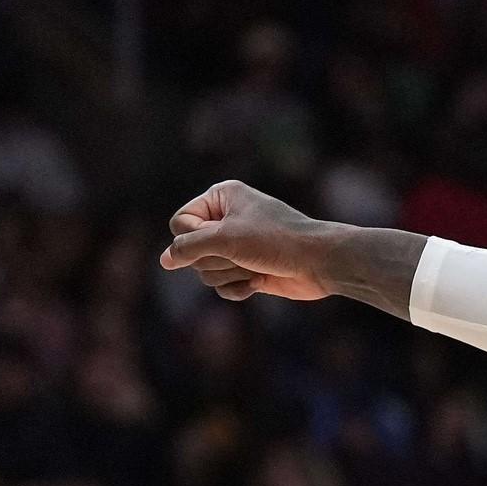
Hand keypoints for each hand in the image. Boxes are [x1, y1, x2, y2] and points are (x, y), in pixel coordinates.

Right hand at [159, 181, 338, 300]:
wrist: (321, 263)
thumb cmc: (276, 241)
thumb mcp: (225, 238)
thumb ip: (188, 248)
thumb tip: (165, 260)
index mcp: (221, 197)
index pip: (180, 223)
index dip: (194, 238)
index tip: (222, 238)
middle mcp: (226, 219)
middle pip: (192, 250)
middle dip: (217, 259)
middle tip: (245, 254)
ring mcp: (237, 246)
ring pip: (206, 271)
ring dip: (230, 273)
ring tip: (255, 266)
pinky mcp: (248, 270)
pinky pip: (222, 285)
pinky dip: (238, 288)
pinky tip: (258, 284)